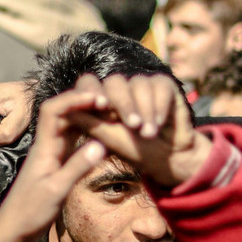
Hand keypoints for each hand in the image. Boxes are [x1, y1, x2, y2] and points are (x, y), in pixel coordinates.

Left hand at [0, 85, 109, 241]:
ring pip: (69, 126)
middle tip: (111, 102)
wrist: (13, 229)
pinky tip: (102, 134)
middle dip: (84, 102)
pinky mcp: (56, 164)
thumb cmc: (30, 212)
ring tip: (111, 113)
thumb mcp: (56, 191)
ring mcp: (51, 154)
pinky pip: (72, 141)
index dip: (74, 98)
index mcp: (43, 147)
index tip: (99, 98)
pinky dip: (86, 134)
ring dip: (87, 116)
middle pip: (62, 113)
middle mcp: (47, 145)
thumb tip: (101, 144)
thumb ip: (77, 167)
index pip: (53, 110)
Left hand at [67, 73, 210, 188]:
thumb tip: (69, 112)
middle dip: (123, 103)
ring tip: (149, 133)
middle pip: (114, 82)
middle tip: (133, 125)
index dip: (92, 91)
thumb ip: (92, 126)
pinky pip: (159, 84)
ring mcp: (140, 86)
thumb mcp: (111, 143)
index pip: (87, 84)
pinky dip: (160, 104)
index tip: (101, 105)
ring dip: (145, 109)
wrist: (173, 158)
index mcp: (100, 101)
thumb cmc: (137, 153)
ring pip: (138, 83)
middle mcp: (119, 90)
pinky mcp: (162, 85)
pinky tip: (160, 123)